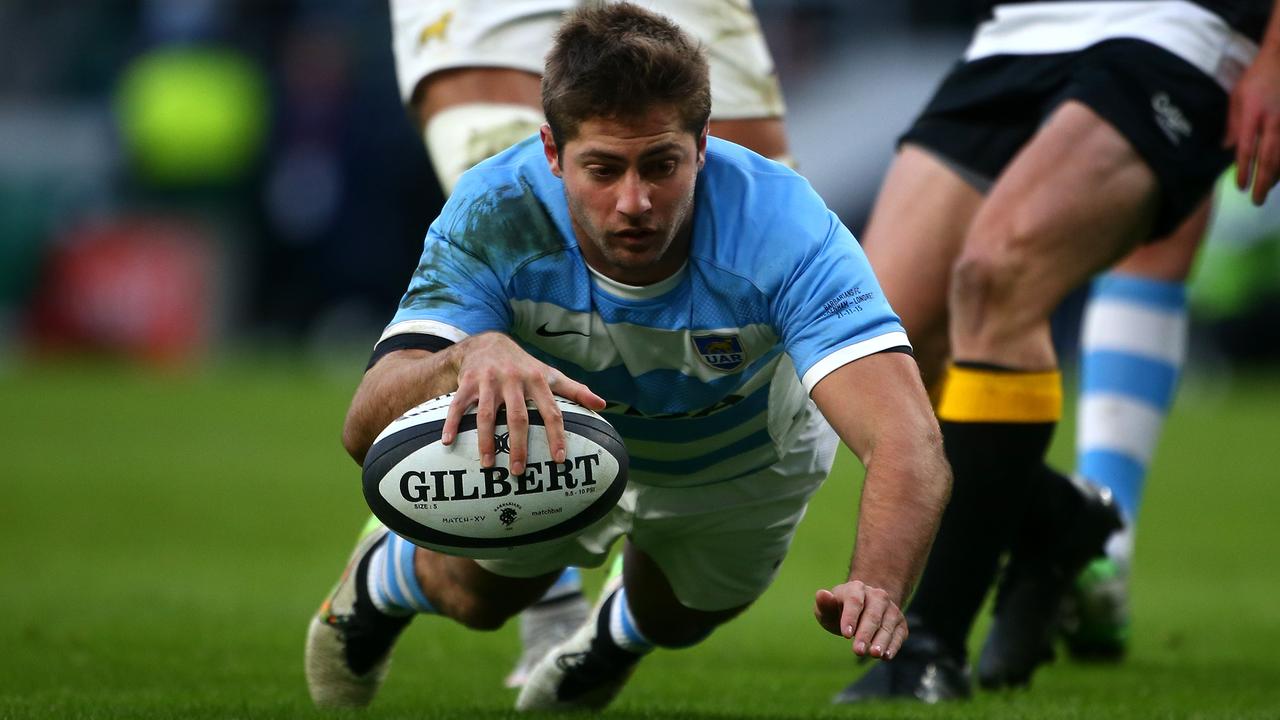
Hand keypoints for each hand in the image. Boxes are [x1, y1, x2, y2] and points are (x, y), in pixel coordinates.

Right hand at [442, 333, 604, 474]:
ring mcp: (489, 381)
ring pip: (488, 414)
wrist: (488, 343)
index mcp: (537, 380)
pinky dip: (452, 423)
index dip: (556, 436)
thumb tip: (603, 405)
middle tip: (518, 471)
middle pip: (518, 418)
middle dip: (518, 446)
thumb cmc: (523, 366)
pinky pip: (458, 405)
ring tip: (488, 464)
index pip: (551, 411)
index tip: (560, 459)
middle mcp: (514, 380)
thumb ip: (575, 390)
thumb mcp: (550, 374)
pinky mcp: (468, 382)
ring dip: (487, 441)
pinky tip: (449, 441)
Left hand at [814, 580, 906, 659]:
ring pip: (887, 625)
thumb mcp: (827, 608)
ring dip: (882, 640)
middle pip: (872, 615)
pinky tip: (886, 656)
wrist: (863, 609)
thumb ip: (824, 604)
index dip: (850, 617)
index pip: (854, 601)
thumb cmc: (839, 610)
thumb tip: (822, 594)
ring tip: (874, 654)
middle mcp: (877, 596)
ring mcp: (891, 608)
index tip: (846, 635)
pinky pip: (899, 634)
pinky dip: (894, 645)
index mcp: (856, 588)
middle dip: (865, 634)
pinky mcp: (900, 623)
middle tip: (858, 651)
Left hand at [1226, 49, 1279, 204]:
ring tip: (1269, 190)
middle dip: (1263, 181)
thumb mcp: (1236, 96)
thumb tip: (1226, 149)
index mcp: (1252, 113)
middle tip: (1257, 200)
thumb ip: (1232, 123)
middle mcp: (1273, 119)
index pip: (1246, 148)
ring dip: (1277, 175)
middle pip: (1269, 157)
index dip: (1244, 170)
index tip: (1241, 187)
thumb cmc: (1257, 77)